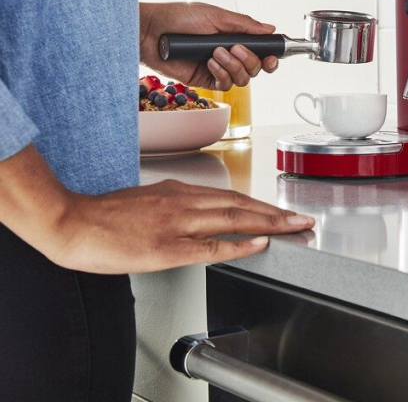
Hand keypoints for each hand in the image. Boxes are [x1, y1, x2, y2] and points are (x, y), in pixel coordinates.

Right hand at [49, 179, 314, 273]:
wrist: (71, 222)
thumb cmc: (104, 216)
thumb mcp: (148, 200)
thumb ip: (176, 204)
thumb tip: (197, 211)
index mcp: (180, 192)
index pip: (231, 197)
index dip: (262, 205)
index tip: (284, 212)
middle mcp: (184, 202)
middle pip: (241, 205)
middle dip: (277, 213)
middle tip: (304, 219)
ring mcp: (177, 223)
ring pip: (234, 218)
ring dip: (270, 222)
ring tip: (295, 227)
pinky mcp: (167, 247)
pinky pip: (211, 245)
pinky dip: (239, 243)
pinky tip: (259, 244)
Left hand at [140, 2, 279, 90]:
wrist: (151, 30)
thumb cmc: (178, 17)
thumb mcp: (216, 15)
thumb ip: (244, 25)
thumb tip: (269, 28)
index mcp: (233, 37)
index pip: (260, 51)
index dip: (269, 56)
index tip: (273, 56)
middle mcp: (228, 53)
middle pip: (255, 68)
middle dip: (250, 60)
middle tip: (237, 49)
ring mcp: (217, 67)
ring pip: (242, 79)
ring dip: (234, 66)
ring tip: (217, 52)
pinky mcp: (204, 79)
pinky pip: (225, 84)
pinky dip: (222, 73)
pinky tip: (210, 62)